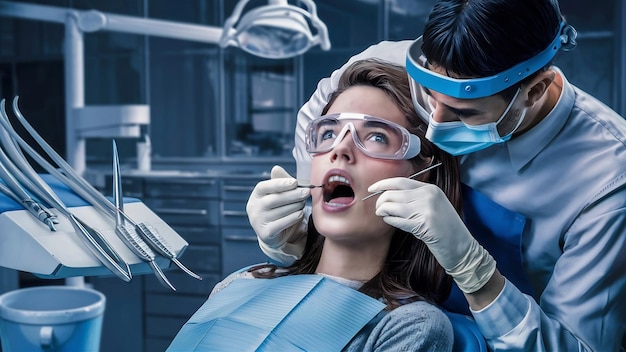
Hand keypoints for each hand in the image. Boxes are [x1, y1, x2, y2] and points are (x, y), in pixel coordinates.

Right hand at [246, 165, 309, 264]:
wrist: (276, 234)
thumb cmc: (279, 208)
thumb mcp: (279, 194)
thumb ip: (280, 182)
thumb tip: (276, 168)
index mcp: (256, 195)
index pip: (264, 187)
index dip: (279, 183)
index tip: (294, 182)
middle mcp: (253, 208)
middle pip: (274, 199)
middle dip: (292, 195)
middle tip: (306, 192)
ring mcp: (258, 222)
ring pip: (280, 211)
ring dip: (295, 206)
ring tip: (303, 203)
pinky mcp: (265, 234)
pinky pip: (282, 223)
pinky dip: (293, 217)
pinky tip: (300, 213)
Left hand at [369, 177, 495, 292]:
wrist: (461, 247)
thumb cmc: (445, 229)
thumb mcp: (433, 206)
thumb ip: (415, 197)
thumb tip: (388, 193)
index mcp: (430, 189)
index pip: (400, 181)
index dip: (383, 184)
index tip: (371, 188)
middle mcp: (428, 196)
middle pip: (393, 193)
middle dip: (381, 201)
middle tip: (379, 209)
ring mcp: (426, 209)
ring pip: (391, 206)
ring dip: (383, 212)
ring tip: (384, 216)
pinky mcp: (423, 224)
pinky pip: (396, 220)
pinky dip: (390, 221)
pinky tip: (392, 222)